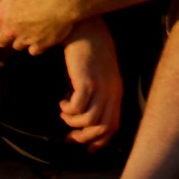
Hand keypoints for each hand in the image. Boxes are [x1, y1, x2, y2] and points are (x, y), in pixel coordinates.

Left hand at [0, 0, 83, 52]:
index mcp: (1, 15)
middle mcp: (11, 31)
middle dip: (5, 34)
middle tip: (15, 22)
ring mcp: (26, 39)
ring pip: (18, 46)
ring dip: (22, 39)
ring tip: (31, 25)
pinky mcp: (42, 45)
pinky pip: (34, 51)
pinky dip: (37, 44)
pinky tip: (43, 31)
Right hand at [59, 18, 124, 149]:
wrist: (87, 30)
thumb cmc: (91, 53)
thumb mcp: (100, 75)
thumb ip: (98, 93)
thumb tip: (86, 115)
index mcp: (116, 92)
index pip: (114, 125)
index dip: (100, 140)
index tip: (87, 148)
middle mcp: (111, 92)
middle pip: (103, 128)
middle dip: (84, 138)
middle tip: (69, 137)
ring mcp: (100, 87)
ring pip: (88, 120)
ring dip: (72, 122)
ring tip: (64, 112)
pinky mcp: (87, 81)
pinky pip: (77, 107)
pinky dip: (68, 109)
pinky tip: (62, 100)